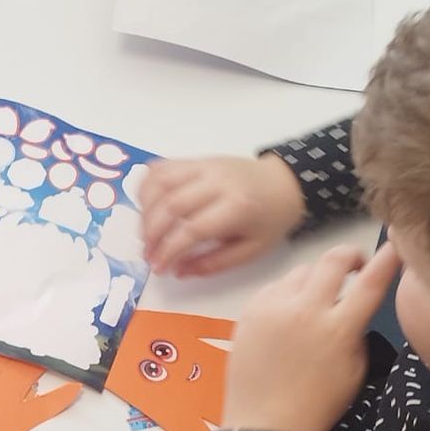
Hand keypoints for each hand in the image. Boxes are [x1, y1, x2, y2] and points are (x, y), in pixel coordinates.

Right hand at [143, 154, 307, 277]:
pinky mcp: (197, 159)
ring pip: (161, 182)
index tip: (158, 268)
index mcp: (237, 207)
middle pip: (171, 205)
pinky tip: (146, 207)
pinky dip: (147, 186)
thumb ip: (213, 263)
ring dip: (144, 210)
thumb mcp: (251, 250)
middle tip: (147, 254)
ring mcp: (205, 166)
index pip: (192, 229)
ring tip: (145, 233)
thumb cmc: (269, 220)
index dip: (169, 250)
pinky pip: (162, 167)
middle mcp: (218, 182)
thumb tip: (177, 271)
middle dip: (152, 234)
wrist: (284, 183)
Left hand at [222, 243, 400, 430]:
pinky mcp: (249, 311)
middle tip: (356, 265)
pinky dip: (288, 293)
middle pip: (333, 260)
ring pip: (302, 270)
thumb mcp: (355, 371)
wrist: (264, 424)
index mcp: (338, 329)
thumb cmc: (318, 403)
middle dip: (351, 256)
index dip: (387, 260)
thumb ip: (357, 332)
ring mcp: (273, 308)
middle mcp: (305, 310)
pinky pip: (275, 286)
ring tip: (318, 296)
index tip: (396, 245)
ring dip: (317, 277)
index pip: (370, 283)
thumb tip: (353, 307)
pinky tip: (289, 312)